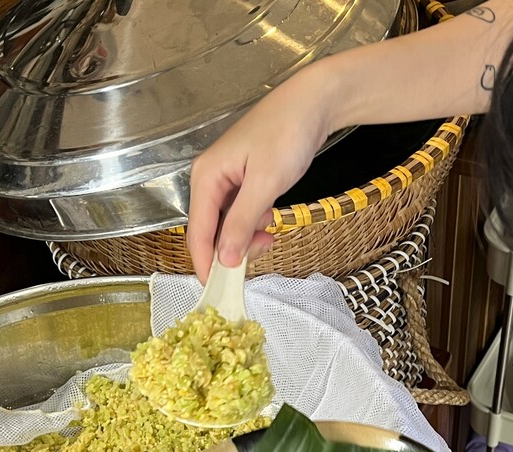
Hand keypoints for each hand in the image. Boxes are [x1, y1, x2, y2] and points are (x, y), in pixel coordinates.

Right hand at [187, 66, 338, 280]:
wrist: (315, 102)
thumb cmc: (288, 133)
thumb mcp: (265, 183)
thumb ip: (242, 223)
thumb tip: (225, 259)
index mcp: (206, 176)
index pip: (197, 231)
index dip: (206, 262)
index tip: (217, 289)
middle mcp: (210, 178)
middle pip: (210, 230)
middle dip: (230, 250)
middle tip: (260, 255)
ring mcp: (227, 179)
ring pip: (227, 224)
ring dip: (245, 238)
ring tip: (270, 235)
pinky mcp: (244, 180)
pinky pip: (241, 213)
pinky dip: (254, 224)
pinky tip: (271, 220)